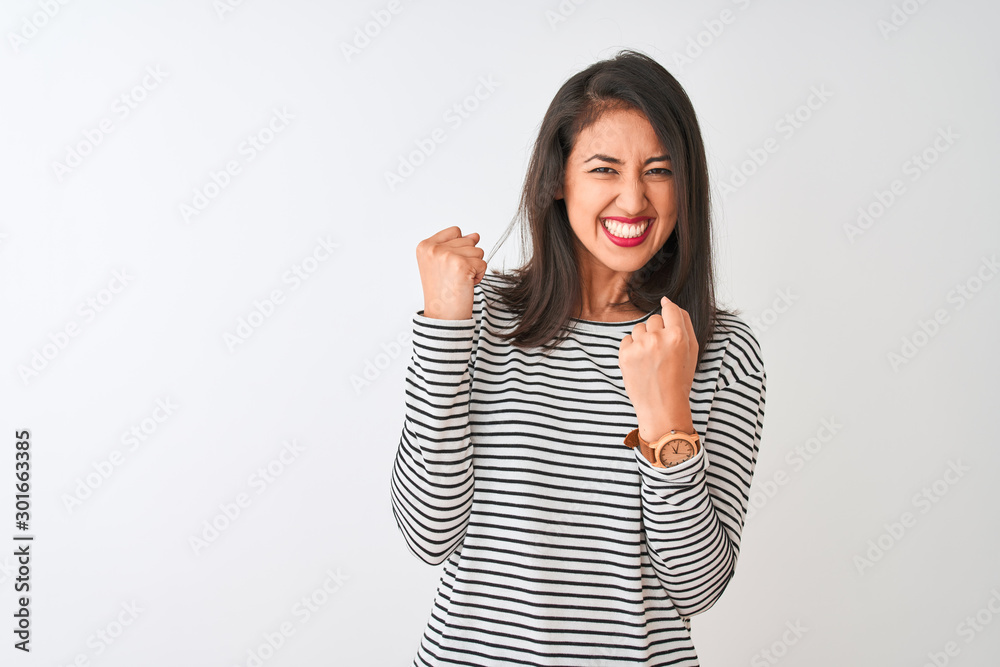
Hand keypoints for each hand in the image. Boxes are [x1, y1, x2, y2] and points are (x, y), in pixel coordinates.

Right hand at [415, 226, 486, 320]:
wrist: (442, 317)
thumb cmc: (442, 293)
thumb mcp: (441, 264)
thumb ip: (456, 245)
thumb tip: (476, 235)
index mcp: (425, 246)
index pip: (456, 231)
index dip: (459, 249)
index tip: (449, 266)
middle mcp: (434, 249)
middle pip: (469, 241)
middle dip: (467, 259)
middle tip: (453, 277)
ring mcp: (447, 256)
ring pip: (478, 251)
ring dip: (474, 268)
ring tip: (459, 281)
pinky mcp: (462, 265)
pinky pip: (483, 264)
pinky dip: (479, 276)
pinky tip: (465, 285)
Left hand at [618, 296, 698, 439]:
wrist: (662, 406)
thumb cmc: (679, 379)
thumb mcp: (692, 351)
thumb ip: (684, 323)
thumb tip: (668, 302)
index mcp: (677, 336)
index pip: (670, 309)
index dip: (669, 312)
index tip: (666, 316)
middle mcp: (657, 338)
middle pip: (654, 319)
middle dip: (657, 331)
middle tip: (662, 351)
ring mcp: (639, 346)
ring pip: (639, 328)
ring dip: (644, 339)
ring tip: (651, 358)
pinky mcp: (625, 355)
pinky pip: (627, 339)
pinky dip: (633, 348)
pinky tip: (641, 363)